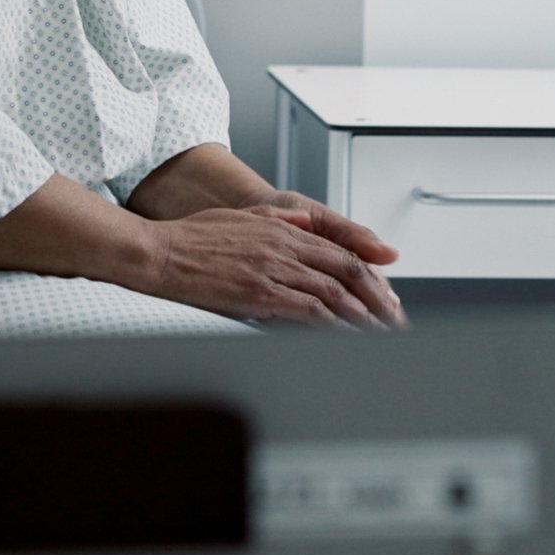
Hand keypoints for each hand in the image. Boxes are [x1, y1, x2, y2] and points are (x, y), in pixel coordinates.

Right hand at [130, 206, 408, 328]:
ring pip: (333, 294)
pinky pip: (307, 311)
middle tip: (395, 319)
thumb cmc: (191, 238)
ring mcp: (272, 272)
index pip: (340, 253)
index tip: (384, 294)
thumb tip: (306, 223)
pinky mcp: (258, 294)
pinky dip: (333, 325)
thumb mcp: (240, 217)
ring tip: (381, 335)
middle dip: (377, 298)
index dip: (369, 275)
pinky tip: (346, 337)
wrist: (159, 253)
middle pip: (346, 272)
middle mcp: (283, 249)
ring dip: (362, 316)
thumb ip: (278, 220)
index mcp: (282, 231)